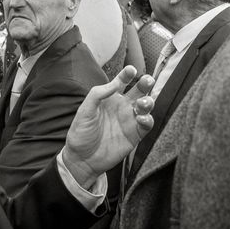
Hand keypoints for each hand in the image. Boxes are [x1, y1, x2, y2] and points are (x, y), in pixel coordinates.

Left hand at [62, 66, 154, 188]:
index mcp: (109, 98)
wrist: (82, 158)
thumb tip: (114, 83)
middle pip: (139, 91)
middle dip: (145, 83)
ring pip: (146, 106)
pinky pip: (147, 124)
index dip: (127, 74)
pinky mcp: (135, 134)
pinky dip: (148, 120)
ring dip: (148, 102)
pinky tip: (141, 119)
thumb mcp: (85, 111)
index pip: (121, 82)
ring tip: (142, 104)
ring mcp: (129, 120)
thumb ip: (98, 94)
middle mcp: (122, 106)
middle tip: (147, 80)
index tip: (131, 70)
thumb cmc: (81, 133)